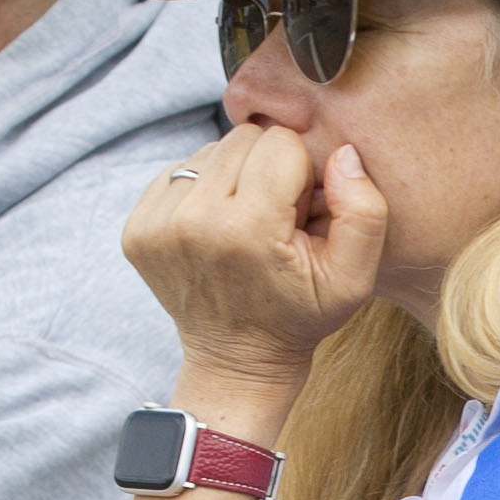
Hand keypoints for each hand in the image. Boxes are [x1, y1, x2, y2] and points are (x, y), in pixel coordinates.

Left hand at [126, 119, 384, 390]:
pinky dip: (202, 191)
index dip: (301, 172)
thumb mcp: (355, 277)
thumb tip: (342, 153)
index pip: (280, 143)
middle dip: (266, 169)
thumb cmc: (301, 315)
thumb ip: (364, 210)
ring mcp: (157, 225)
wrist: (238, 361)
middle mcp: (192, 221)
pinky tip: (216, 229)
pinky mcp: (136, 228)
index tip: (298, 215)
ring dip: (234, 177)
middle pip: (242, 139)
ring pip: (210, 150)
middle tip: (273, 219)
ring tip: (245, 225)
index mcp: (247, 229)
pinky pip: (178, 171)